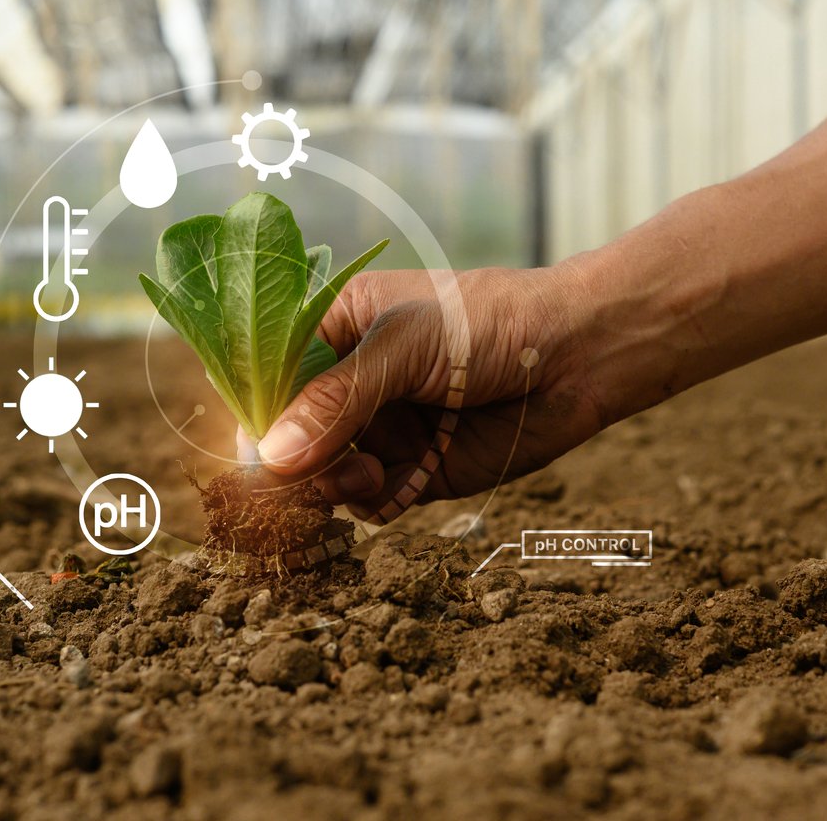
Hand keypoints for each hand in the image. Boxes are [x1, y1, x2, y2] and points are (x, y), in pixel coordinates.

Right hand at [250, 264, 612, 518]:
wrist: (578, 357)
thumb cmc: (490, 323)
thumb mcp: (404, 346)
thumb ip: (338, 399)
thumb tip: (271, 457)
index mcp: (333, 326)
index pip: (267, 373)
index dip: (252, 410)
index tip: (248, 445)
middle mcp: (348, 381)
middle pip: (285, 433)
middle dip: (285, 462)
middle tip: (291, 482)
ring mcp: (378, 428)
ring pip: (319, 475)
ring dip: (326, 486)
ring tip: (359, 475)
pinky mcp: (413, 472)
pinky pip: (363, 502)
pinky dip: (364, 503)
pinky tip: (386, 483)